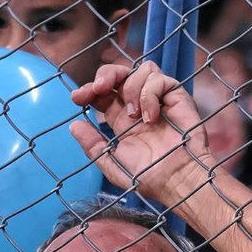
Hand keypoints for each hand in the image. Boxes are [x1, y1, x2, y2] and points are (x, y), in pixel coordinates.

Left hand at [69, 61, 215, 201]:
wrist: (177, 180)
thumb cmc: (150, 178)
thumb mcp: (113, 165)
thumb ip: (93, 146)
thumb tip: (74, 126)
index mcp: (123, 120)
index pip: (104, 93)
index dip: (90, 90)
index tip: (78, 98)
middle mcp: (139, 106)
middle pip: (120, 74)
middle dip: (106, 75)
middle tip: (98, 88)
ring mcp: (159, 100)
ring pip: (141, 70)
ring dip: (131, 89)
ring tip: (134, 116)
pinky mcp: (176, 97)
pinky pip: (159, 79)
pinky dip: (149, 95)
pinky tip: (150, 118)